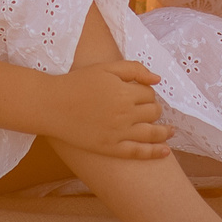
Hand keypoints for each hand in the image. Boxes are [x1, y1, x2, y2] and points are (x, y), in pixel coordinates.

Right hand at [45, 58, 174, 159]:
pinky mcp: (110, 148)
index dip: (147, 93)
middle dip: (154, 109)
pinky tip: (166, 152)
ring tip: (170, 131)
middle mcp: (125, 114)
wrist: (51, 105)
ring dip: (164, 132)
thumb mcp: (106, 68)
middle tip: (148, 109)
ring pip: (152, 133)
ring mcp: (118, 133)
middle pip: (153, 112)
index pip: (149, 94)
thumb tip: (157, 80)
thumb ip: (134, 69)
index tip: (140, 93)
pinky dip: (155, 153)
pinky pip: (138, 152)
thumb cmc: (77, 83)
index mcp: (125, 92)